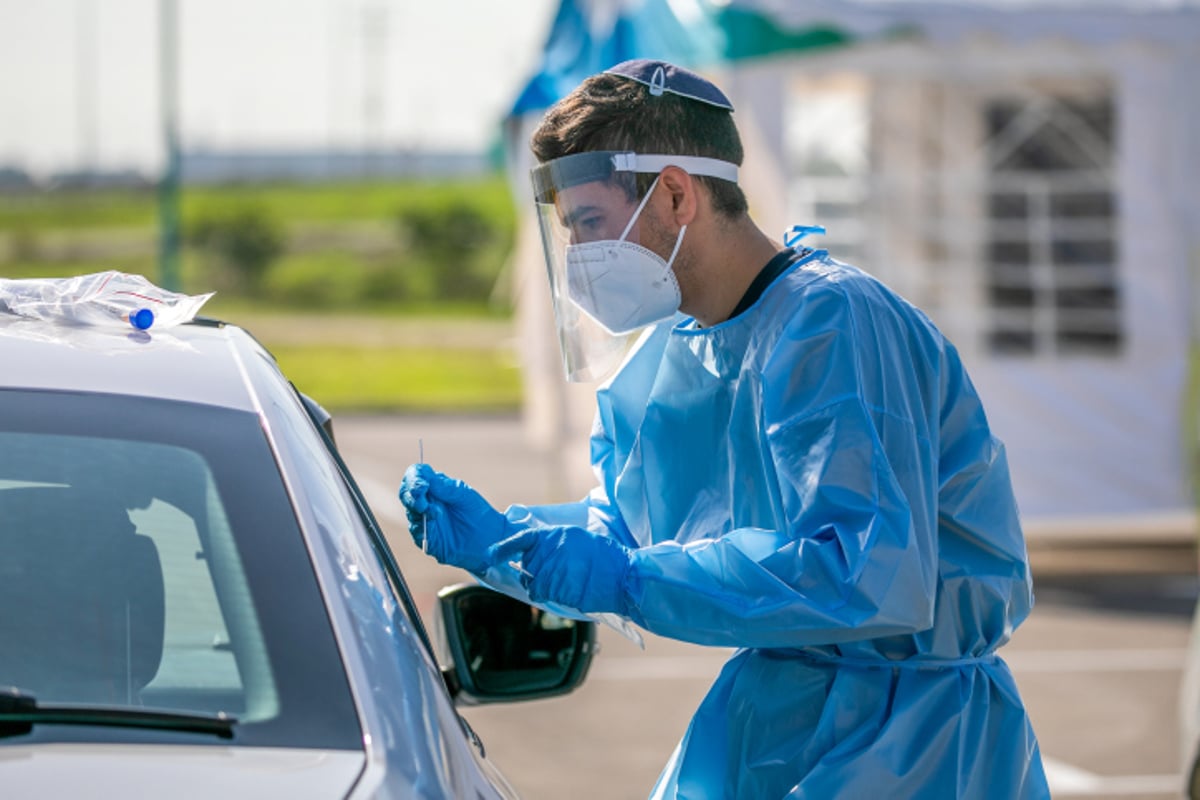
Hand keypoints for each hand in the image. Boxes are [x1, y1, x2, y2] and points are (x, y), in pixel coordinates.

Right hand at [398, 463, 515, 573]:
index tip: (423, 484)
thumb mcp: (464, 495)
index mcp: (435, 486)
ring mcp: (424, 519)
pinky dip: (421, 525)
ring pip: (410, 510)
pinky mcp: (427, 538)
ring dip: (419, 507)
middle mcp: (426, 501)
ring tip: (435, 512)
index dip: (414, 477)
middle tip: (422, 495)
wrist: (490, 538)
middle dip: (412, 492)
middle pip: (406, 492)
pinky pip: (416, 530)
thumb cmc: (478, 512)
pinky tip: (432, 521)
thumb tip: (427, 480)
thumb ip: (445, 488)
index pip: (416, 475)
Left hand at [489, 525, 633, 614]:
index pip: (524, 538)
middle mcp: (553, 550)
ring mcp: (555, 570)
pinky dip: (551, 596)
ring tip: (567, 583)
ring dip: (543, 587)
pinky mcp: (559, 588)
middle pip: (528, 566)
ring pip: (533, 583)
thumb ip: (556, 545)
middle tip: (556, 575)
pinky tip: (569, 591)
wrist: (624, 577)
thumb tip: (537, 555)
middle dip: (535, 573)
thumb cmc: (606, 559)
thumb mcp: (580, 540)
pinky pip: (543, 595)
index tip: (491, 555)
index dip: (505, 548)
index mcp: (558, 535)